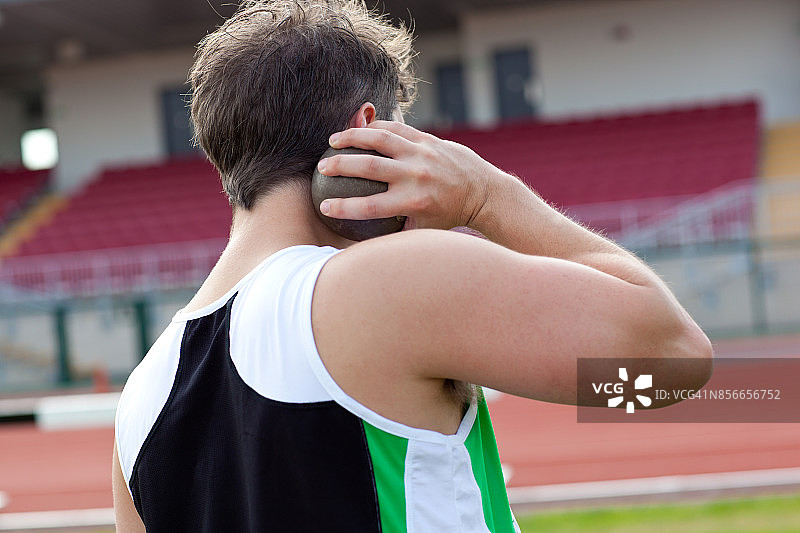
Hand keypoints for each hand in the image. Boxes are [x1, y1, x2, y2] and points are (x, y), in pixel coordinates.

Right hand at [316, 121, 508, 230]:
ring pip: (379, 139)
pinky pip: (395, 129)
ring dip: (351, 137)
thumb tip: (368, 246)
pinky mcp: (428, 139)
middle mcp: (415, 176)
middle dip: (339, 166)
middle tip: (321, 168)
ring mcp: (421, 154)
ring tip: (332, 141)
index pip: (369, 207)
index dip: (343, 208)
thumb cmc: (449, 216)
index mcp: (412, 202)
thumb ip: (397, 233)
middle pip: (368, 168)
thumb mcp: (424, 231)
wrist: (483, 191)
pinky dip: (374, 128)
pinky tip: (359, 131)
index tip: (324, 207)